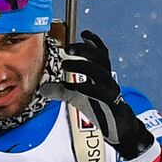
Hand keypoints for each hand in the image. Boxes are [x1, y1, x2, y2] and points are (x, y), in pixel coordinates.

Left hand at [40, 30, 155, 161]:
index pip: (101, 54)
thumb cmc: (100, 109)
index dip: (94, 42)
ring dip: (83, 66)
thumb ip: (61, 91)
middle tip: (68, 48)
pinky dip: (86, 88)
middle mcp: (107, 80)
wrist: (119, 129)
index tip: (83, 32)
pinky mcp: (110, 105)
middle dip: (85, 50)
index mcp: (102, 75)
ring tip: (65, 65)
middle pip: (100, 59)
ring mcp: (110, 92)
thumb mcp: (78, 98)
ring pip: (100, 73)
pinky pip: (99, 93)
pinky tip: (73, 86)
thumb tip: (43, 88)